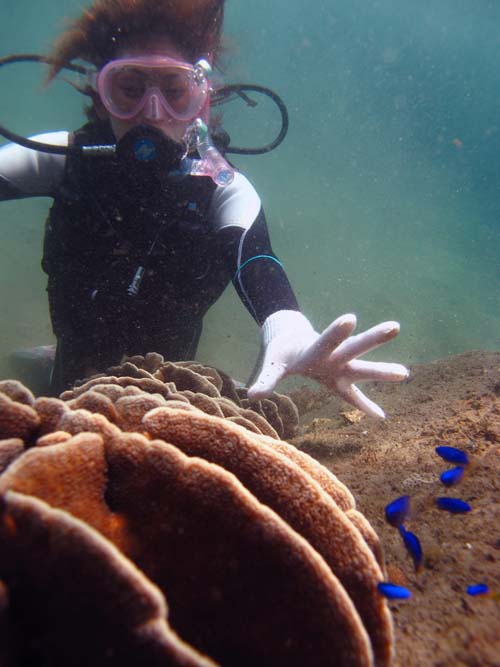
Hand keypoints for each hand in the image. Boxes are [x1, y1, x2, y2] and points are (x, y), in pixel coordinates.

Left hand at [247, 312, 408, 418]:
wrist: (291, 341)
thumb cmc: (283, 351)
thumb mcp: (273, 364)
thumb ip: (266, 379)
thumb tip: (251, 396)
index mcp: (315, 350)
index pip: (326, 340)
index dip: (336, 332)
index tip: (350, 317)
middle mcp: (333, 357)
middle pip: (354, 348)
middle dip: (372, 339)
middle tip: (394, 326)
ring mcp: (339, 368)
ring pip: (363, 367)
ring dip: (381, 371)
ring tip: (404, 373)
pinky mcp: (339, 380)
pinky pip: (354, 397)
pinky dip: (364, 407)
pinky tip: (380, 417)